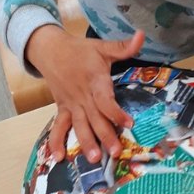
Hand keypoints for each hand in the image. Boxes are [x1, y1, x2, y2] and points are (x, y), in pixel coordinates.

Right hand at [26, 26, 145, 161]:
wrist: (50, 50)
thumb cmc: (80, 50)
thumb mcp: (102, 47)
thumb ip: (124, 46)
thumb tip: (142, 35)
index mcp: (94, 80)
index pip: (105, 99)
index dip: (116, 112)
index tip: (129, 123)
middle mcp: (82, 95)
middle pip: (95, 118)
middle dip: (105, 135)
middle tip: (115, 152)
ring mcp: (71, 104)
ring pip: (79, 125)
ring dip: (85, 141)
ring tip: (93, 158)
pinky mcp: (63, 109)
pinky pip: (58, 127)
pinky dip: (56, 141)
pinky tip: (58, 157)